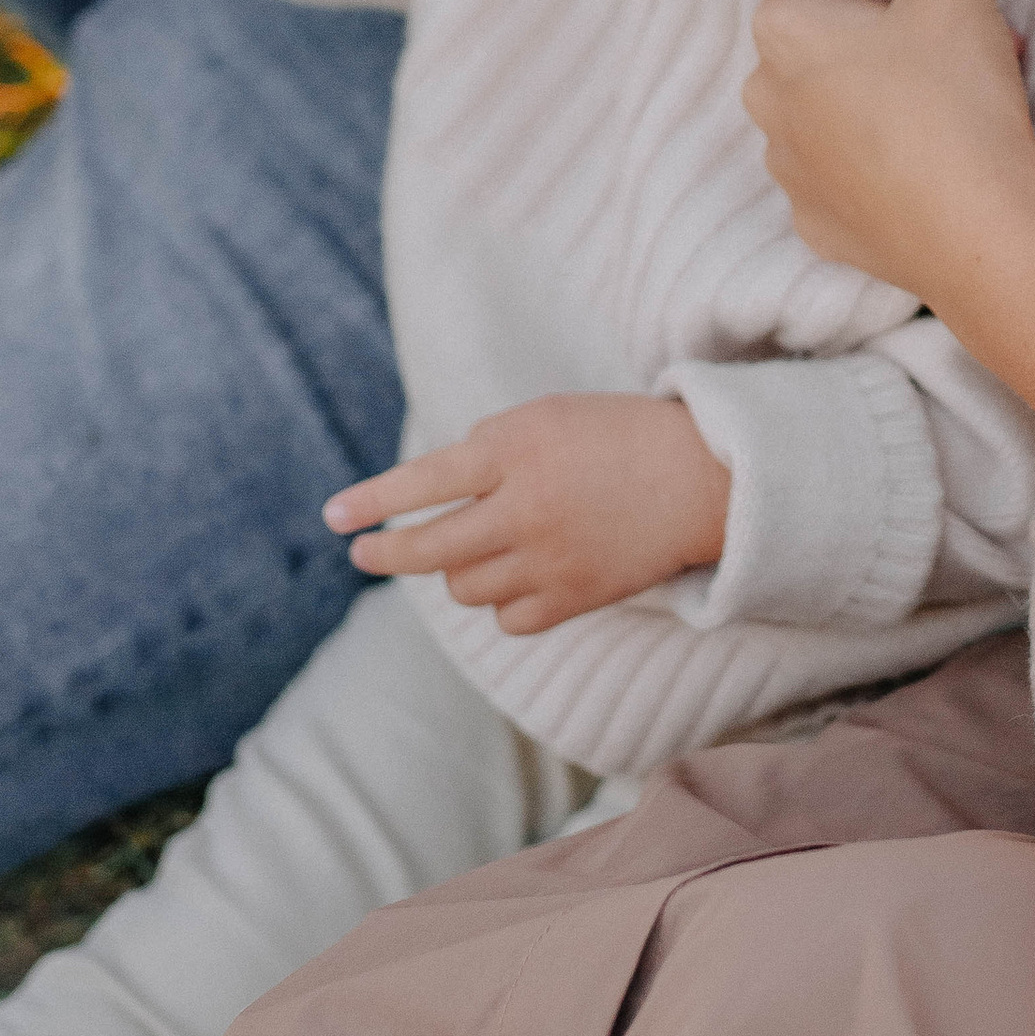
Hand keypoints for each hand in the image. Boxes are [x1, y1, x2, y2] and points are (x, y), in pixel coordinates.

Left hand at [324, 392, 730, 629]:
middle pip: (430, 549)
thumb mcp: (547, 417)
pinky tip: (515, 575)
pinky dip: (500, 600)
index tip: (332, 517)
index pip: (424, 481)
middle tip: (364, 552)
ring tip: (475, 546)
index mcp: (517, 450)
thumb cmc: (617, 434)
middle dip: (385, 553)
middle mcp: (526, 508)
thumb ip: (486, 450)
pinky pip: (506, 618)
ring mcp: (550, 559)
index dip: (373, 500)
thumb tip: (430, 494)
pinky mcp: (574, 598)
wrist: (702, 476)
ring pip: (463, 586)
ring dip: (455, 569)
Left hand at [747, 0, 1034, 428]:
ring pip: (832, 93)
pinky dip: (879, 142)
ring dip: (887, 77)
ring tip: (961, 88)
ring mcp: (785, 163)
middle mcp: (764, 93)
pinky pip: (841, 159)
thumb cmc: (960, 99)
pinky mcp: (815, 217)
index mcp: (784, 25)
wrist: (979, 232)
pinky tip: (935, 149)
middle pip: (822, 23)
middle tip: (964, 27)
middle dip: (892, 15)